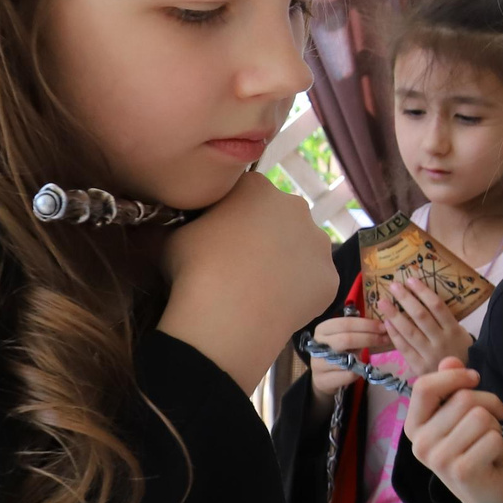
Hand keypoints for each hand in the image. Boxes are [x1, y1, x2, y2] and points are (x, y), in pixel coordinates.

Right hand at [157, 172, 336, 389]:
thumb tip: (177, 225)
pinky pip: (312, 281)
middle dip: (265, 236)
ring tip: (260, 288)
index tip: (221, 239)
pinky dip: (299, 291)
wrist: (227, 315)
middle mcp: (295, 206)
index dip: (232, 217)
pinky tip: (276, 305)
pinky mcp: (330, 276)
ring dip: (286, 262)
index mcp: (256, 187)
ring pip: (301, 249)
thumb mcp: (172, 235)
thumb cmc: (194, 268)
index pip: (246, 194)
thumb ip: (184, 222)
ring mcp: (318, 242)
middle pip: (279, 218)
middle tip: (242, 265)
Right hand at [310, 314, 385, 400]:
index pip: (345, 323)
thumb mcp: (344, 337)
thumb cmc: (338, 352)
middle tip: (385, 338)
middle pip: (346, 339)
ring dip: (365, 355)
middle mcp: (317, 345)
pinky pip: (347, 375)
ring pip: (346, 359)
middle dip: (369, 338)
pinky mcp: (322, 380)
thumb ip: (358, 330)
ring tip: (377, 351)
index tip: (383, 326)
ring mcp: (317, 363)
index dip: (366, 325)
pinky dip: (359, 371)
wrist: (323, 377)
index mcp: (323, 329)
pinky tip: (363, 368)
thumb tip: (382, 326)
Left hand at [379, 274, 474, 376]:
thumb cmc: (460, 352)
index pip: (438, 306)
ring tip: (382, 302)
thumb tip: (424, 296)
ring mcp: (430, 355)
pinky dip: (395, 335)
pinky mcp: (419, 367)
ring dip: (394, 315)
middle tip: (393, 286)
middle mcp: (442, 341)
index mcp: (455, 330)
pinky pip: (404, 348)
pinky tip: (386, 323)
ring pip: (410, 332)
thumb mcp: (462, 335)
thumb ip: (446, 320)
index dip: (423, 292)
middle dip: (406, 299)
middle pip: (421, 316)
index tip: (411, 280)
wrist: (462, 382)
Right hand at [403, 359, 502, 502]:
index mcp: (414, 426)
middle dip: (488, 403)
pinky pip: (494, 437)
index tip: (475, 379)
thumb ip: (451, 387)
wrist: (486, 494)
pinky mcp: (462, 471)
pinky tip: (492, 457)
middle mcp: (420, 444)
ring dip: (495, 425)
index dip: (455, 376)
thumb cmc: (472, 448)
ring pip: (481, 416)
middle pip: (462, 398)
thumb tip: (450, 361)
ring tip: (489, 441)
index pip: (424, 386)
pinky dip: (502, 443)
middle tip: (493, 420)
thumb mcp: (458, 416)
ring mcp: (439, 460)